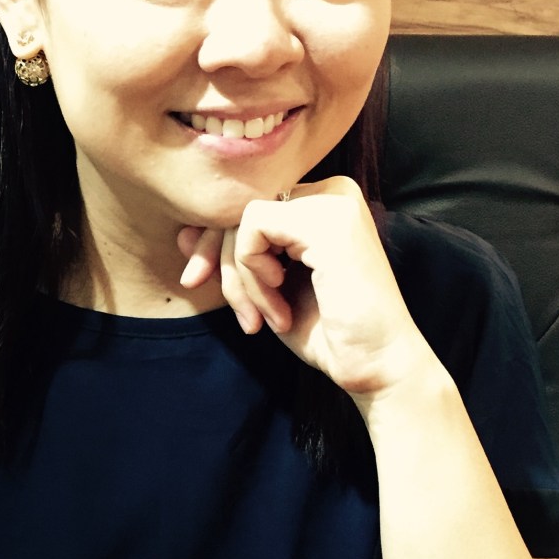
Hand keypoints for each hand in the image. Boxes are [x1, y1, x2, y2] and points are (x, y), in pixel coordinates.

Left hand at [177, 177, 431, 399]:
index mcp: (322, 204)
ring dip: (241, 278)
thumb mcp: (266, 290)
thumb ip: (232, 257)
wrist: (374, 366)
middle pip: (241, 207)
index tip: (200, 282)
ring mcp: (333, 201)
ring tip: (265, 317)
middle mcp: (332, 192)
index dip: (217, 244)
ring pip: (243, 218)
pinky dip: (251, 274)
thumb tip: (184, 232)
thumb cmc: (329, 333)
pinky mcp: (327, 220)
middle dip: (221, 260)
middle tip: (237, 312)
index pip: (249, 206)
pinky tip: (279, 304)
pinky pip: (253, 228)